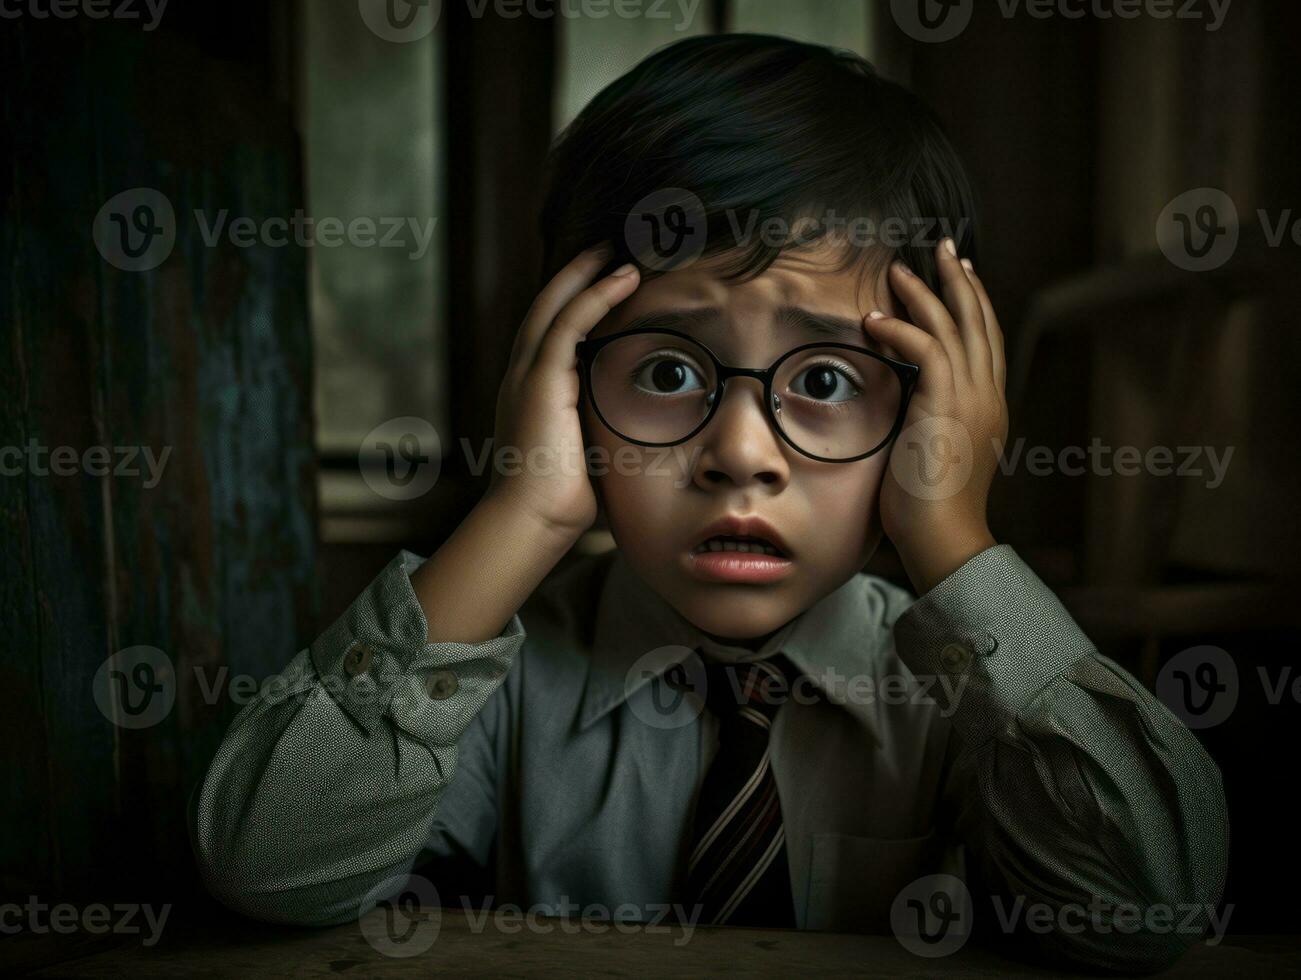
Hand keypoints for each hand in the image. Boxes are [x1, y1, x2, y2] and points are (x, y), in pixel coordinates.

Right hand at [485, 243, 640, 540]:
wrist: (531, 522)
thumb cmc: (561, 504)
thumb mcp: (587, 455)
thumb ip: (604, 432)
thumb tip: (640, 435)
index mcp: (530, 394)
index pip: (550, 334)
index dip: (574, 304)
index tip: (604, 283)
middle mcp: (521, 377)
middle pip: (546, 308)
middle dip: (575, 276)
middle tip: (606, 249)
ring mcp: (526, 376)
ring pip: (555, 306)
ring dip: (587, 274)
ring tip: (618, 251)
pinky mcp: (540, 381)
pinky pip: (569, 324)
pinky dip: (597, 295)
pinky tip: (624, 277)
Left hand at [862, 239, 1006, 594]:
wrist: (943, 538)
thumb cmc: (928, 509)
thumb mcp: (931, 454)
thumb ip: (926, 421)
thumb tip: (902, 408)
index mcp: (988, 407)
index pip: (986, 342)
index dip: (974, 304)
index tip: (960, 275)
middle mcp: (987, 396)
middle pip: (979, 321)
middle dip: (960, 280)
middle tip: (944, 247)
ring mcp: (972, 398)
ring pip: (953, 326)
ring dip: (924, 292)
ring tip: (899, 268)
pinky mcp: (946, 404)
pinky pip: (926, 348)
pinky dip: (900, 328)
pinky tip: (873, 319)